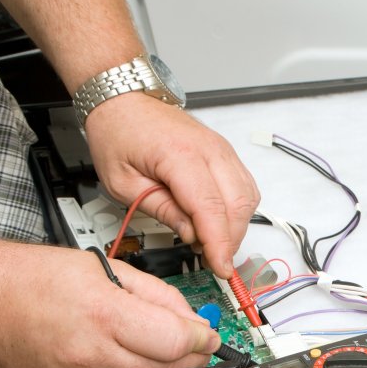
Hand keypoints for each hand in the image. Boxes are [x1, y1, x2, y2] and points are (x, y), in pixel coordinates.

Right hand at [0, 243, 220, 367]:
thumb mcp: (108, 269)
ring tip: (152, 343)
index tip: (212, 336)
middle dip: (188, 355)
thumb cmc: (35, 278)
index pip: (177, 341)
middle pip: (166, 367)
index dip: (203, 339)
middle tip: (195, 343)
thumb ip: (158, 297)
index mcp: (104, 315)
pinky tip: (121, 357)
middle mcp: (91, 355)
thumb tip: (194, 322)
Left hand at [84, 93, 259, 278]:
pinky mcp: (225, 153)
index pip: (211, 207)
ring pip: (248, 198)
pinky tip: (220, 222)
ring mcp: (222, 149)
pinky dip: (239, 210)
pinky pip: (246, 187)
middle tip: (212, 260)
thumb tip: (191, 233)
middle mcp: (209, 149)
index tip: (220, 267)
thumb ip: (160, 209)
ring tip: (212, 242)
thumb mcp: (122, 181)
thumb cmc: (118, 133)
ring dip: (236, 226)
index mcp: (180, 155)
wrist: (125, 100)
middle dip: (230, 240)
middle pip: (237, 205)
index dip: (219, 242)